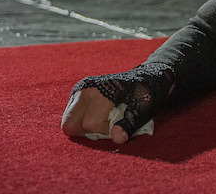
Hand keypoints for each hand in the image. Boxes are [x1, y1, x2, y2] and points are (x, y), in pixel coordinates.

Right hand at [60, 62, 174, 143]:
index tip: (119, 125)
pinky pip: (70, 116)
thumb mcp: (144, 109)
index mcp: (103, 89)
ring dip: (84, 128)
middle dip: (89, 131)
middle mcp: (87, 87)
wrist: (147, 78)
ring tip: (104, 120)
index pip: (90, 123)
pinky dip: (82, 121)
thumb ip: (130, 124)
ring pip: (68, 122)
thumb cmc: (147, 94)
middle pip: (71, 125)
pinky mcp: (76, 94)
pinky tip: (98, 116)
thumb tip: (118, 139)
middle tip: (108, 125)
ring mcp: (79, 89)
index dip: (105, 131)